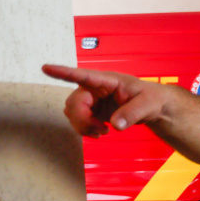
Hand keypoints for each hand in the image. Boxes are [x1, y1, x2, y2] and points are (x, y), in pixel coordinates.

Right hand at [42, 64, 165, 137]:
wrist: (154, 108)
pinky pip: (78, 120)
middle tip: (102, 130)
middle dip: (82, 119)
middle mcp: (95, 88)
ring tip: (103, 132)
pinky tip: (100, 132)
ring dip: (83, 126)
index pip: (83, 75)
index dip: (64, 72)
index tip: (45, 67)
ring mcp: (92, 100)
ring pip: (72, 112)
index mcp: (107, 80)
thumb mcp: (148, 104)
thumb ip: (132, 113)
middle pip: (74, 102)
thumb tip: (115, 125)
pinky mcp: (92, 111)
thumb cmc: (153, 99)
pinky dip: (85, 130)